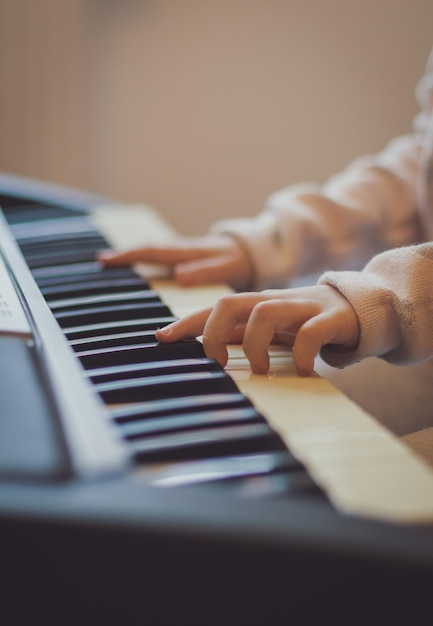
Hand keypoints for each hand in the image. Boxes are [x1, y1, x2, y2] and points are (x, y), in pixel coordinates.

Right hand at [98, 234, 252, 290]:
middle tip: (101, 261)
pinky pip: (162, 258)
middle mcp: (183, 250)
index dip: (129, 256)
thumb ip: (205, 272)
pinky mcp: (189, 258)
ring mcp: (185, 254)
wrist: (258, 252)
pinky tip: (139, 268)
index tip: (106, 260)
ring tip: (111, 263)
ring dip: (133, 257)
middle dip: (124, 255)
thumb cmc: (242, 262)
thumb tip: (178, 275)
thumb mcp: (227, 268)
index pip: (153, 252)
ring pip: (154, 253)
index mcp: (189, 252)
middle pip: (148, 250)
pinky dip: (147, 260)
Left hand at [155, 285, 359, 375]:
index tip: (162, 338)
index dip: (186, 322)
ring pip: (264, 312)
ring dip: (254, 345)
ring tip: (261, 370)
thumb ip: (239, 336)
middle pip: (230, 303)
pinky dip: (300, 354)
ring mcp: (301, 307)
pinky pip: (309, 333)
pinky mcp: (329, 319)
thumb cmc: (304, 321)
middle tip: (218, 362)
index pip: (213, 308)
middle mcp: (273, 302)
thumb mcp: (268, 329)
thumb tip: (203, 351)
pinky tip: (301, 371)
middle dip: (212, 333)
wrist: (357, 307)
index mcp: (256, 305)